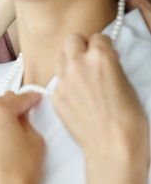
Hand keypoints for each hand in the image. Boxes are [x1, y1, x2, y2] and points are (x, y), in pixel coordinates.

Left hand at [53, 33, 148, 181]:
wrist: (112, 146)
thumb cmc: (128, 118)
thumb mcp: (126, 83)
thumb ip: (111, 66)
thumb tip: (104, 59)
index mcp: (100, 56)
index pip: (97, 37)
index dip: (102, 46)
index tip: (105, 54)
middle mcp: (78, 64)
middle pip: (72, 40)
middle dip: (81, 47)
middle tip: (89, 60)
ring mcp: (63, 81)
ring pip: (60, 58)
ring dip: (69, 62)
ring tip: (81, 77)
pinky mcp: (55, 97)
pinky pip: (56, 82)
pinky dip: (64, 84)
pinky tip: (76, 97)